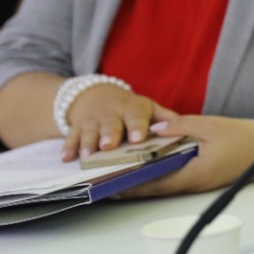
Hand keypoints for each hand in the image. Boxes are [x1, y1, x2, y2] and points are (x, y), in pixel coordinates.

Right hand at [61, 85, 178, 161]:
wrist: (95, 95)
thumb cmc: (128, 107)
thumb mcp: (148, 107)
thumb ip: (165, 117)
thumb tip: (187, 127)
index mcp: (132, 109)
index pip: (137, 117)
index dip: (138, 127)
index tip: (139, 138)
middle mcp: (111, 114)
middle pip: (110, 125)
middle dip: (109, 135)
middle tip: (108, 146)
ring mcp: (92, 120)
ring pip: (89, 132)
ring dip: (87, 144)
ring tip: (86, 156)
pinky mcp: (76, 126)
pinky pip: (71, 137)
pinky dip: (68, 148)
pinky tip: (66, 158)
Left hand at [116, 116, 253, 196]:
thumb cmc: (246, 139)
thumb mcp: (211, 125)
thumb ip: (180, 126)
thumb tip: (154, 127)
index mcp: (195, 174)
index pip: (154, 183)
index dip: (130, 184)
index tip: (109, 183)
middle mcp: (195, 184)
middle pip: (156, 188)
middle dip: (131, 184)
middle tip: (107, 178)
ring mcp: (200, 183)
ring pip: (165, 184)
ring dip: (144, 179)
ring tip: (122, 171)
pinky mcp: (204, 178)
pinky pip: (176, 178)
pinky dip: (159, 173)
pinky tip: (150, 164)